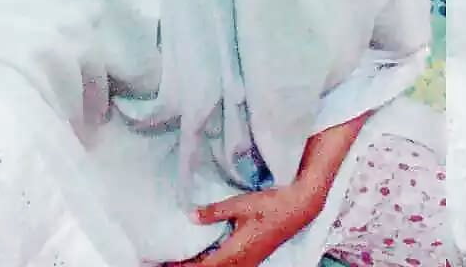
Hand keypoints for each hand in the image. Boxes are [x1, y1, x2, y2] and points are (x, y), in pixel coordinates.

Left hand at [168, 181, 325, 266]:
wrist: (299, 207)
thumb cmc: (271, 205)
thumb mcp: (241, 204)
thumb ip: (215, 212)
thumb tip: (191, 217)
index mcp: (235, 252)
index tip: (166, 264)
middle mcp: (242, 261)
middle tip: (171, 263)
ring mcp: (250, 261)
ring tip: (187, 261)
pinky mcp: (255, 256)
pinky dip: (216, 265)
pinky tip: (212, 258)